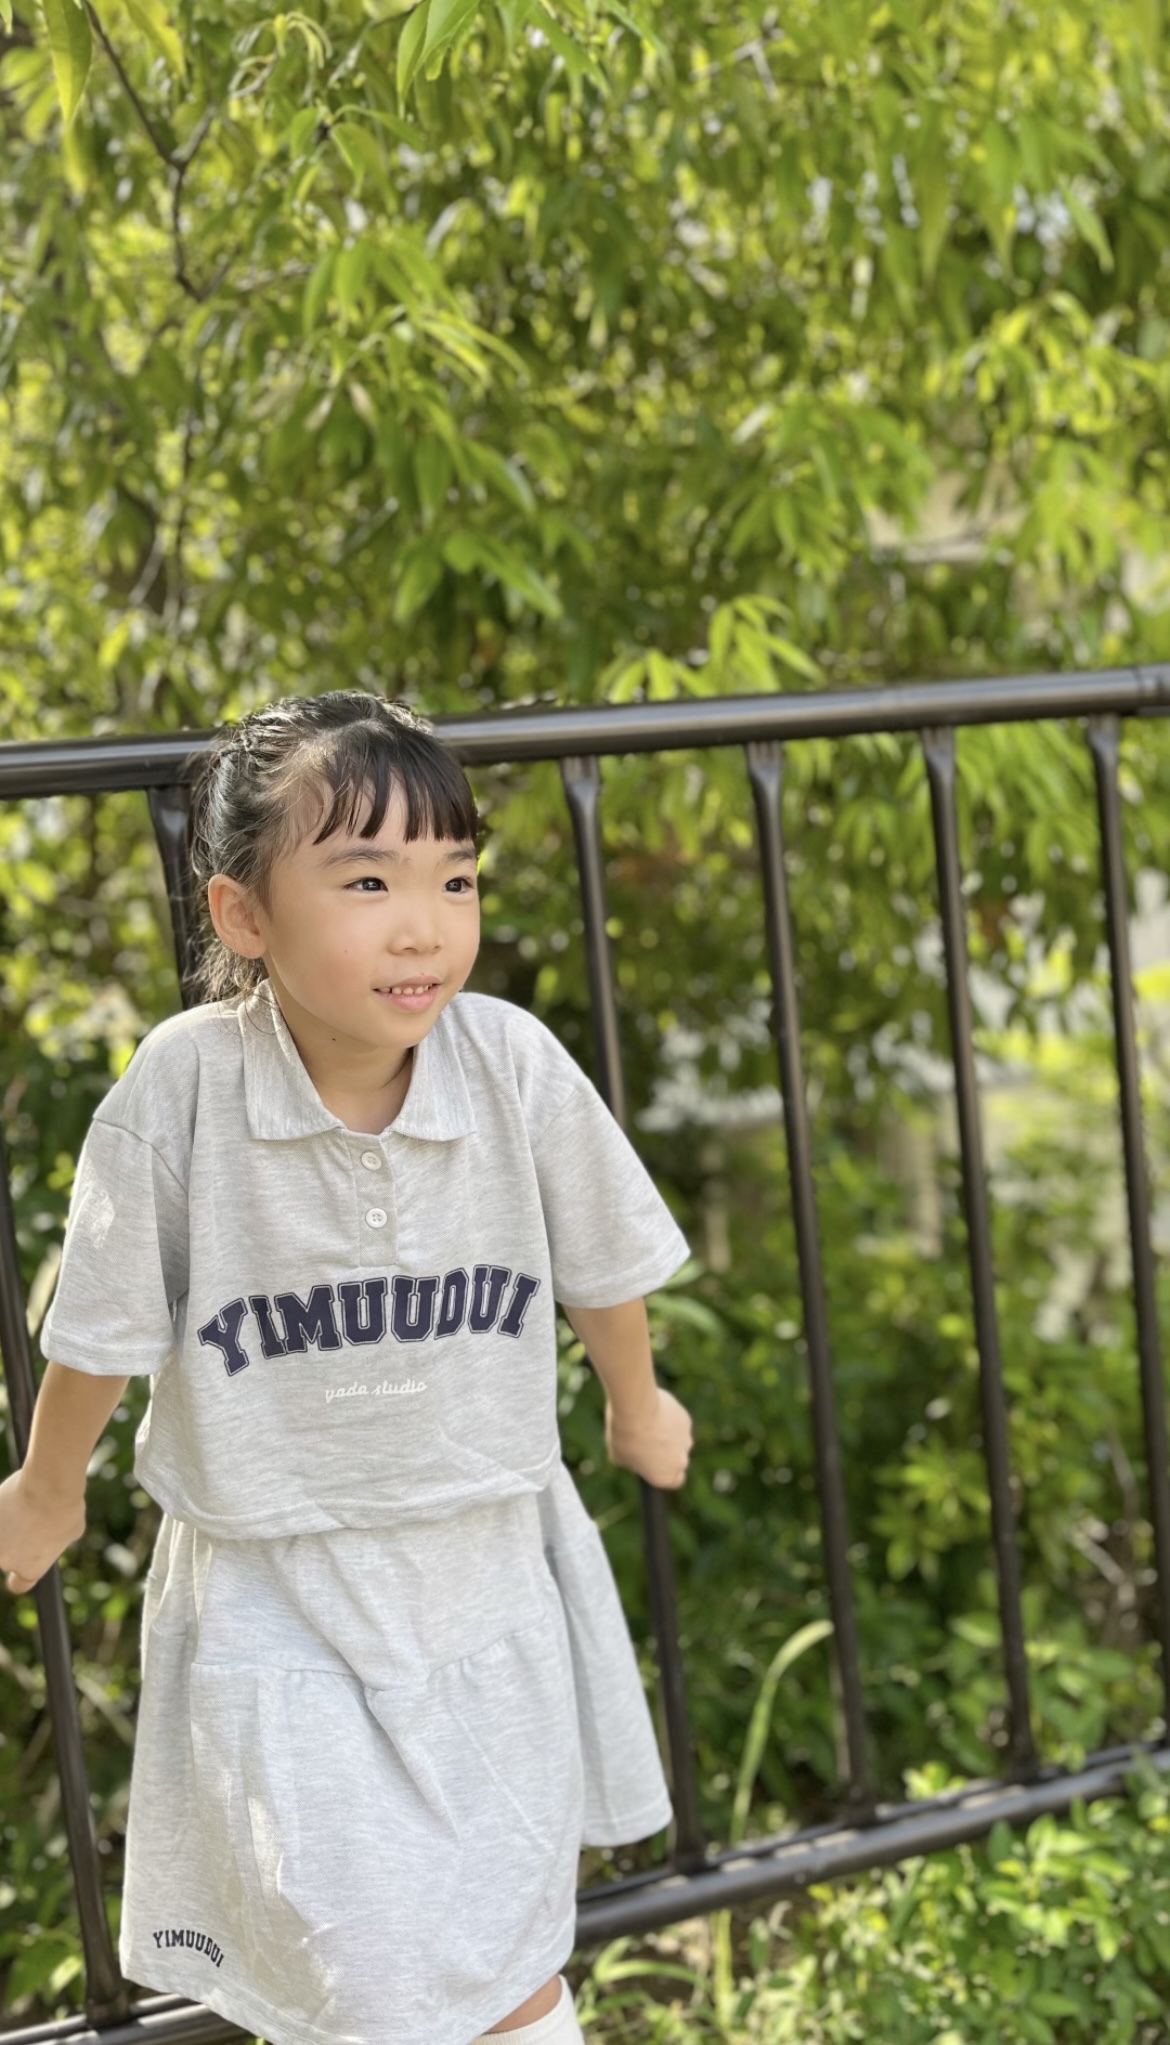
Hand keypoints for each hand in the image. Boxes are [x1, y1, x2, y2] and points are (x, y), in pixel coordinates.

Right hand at [0, 1468, 85, 1594]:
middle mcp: (6, 1561)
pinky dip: (3, 1508)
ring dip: (7, 1524)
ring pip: (0, 1534)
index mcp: (30, 1569)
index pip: (20, 1584)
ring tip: (25, 1504)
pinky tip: (16, 1495)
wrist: (48, 1485)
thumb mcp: (71, 1532)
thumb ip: (54, 1542)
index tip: (25, 1562)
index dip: (20, 1575)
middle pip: (8, 1554)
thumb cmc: (65, 1509)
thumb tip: (50, 1538)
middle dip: (16, 1540)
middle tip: (32, 1518)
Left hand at [605, 1385, 693, 1489]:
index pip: (674, 1482)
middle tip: (646, 1442)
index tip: (652, 1465)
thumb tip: (634, 1458)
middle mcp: (680, 1462)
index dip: (664, 1473)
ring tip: (646, 1424)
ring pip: (678, 1440)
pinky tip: (652, 1411)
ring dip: (667, 1435)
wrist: (636, 1409)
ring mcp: (686, 1440)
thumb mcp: (619, 1457)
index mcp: (665, 1477)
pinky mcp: (686, 1419)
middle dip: (666, 1453)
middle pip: (677, 1461)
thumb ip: (633, 1463)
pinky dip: (668, 1418)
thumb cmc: (625, 1436)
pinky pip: (677, 1422)